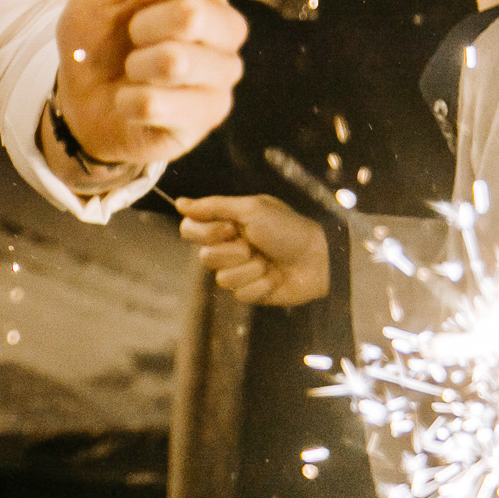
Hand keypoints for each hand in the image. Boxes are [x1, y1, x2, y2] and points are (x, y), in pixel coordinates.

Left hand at [54, 0, 246, 168]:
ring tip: (132, 68)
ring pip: (177, 61)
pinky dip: (128, 99)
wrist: (78, 94)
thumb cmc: (98, 34)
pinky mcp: (207, 115)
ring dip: (136, 63)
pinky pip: (157, 102)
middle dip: (144, 23)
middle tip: (131, 34)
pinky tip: (130, 99)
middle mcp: (224, 30)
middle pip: (197, 13)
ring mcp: (220, 75)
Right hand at [177, 194, 331, 305]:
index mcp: (226, 224)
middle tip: (253, 245)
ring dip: (250, 269)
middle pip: (204, 256)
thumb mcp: (251, 209)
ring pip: (222, 278)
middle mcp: (229, 247)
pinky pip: (241, 294)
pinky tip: (276, 277)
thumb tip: (179, 203)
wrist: (319, 259)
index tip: (230, 228)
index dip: (205, 232)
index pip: (190, 229)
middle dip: (231, 252)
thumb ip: (213, 206)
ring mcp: (240, 271)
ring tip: (269, 262)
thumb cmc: (288, 229)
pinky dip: (261, 285)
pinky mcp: (251, 292)